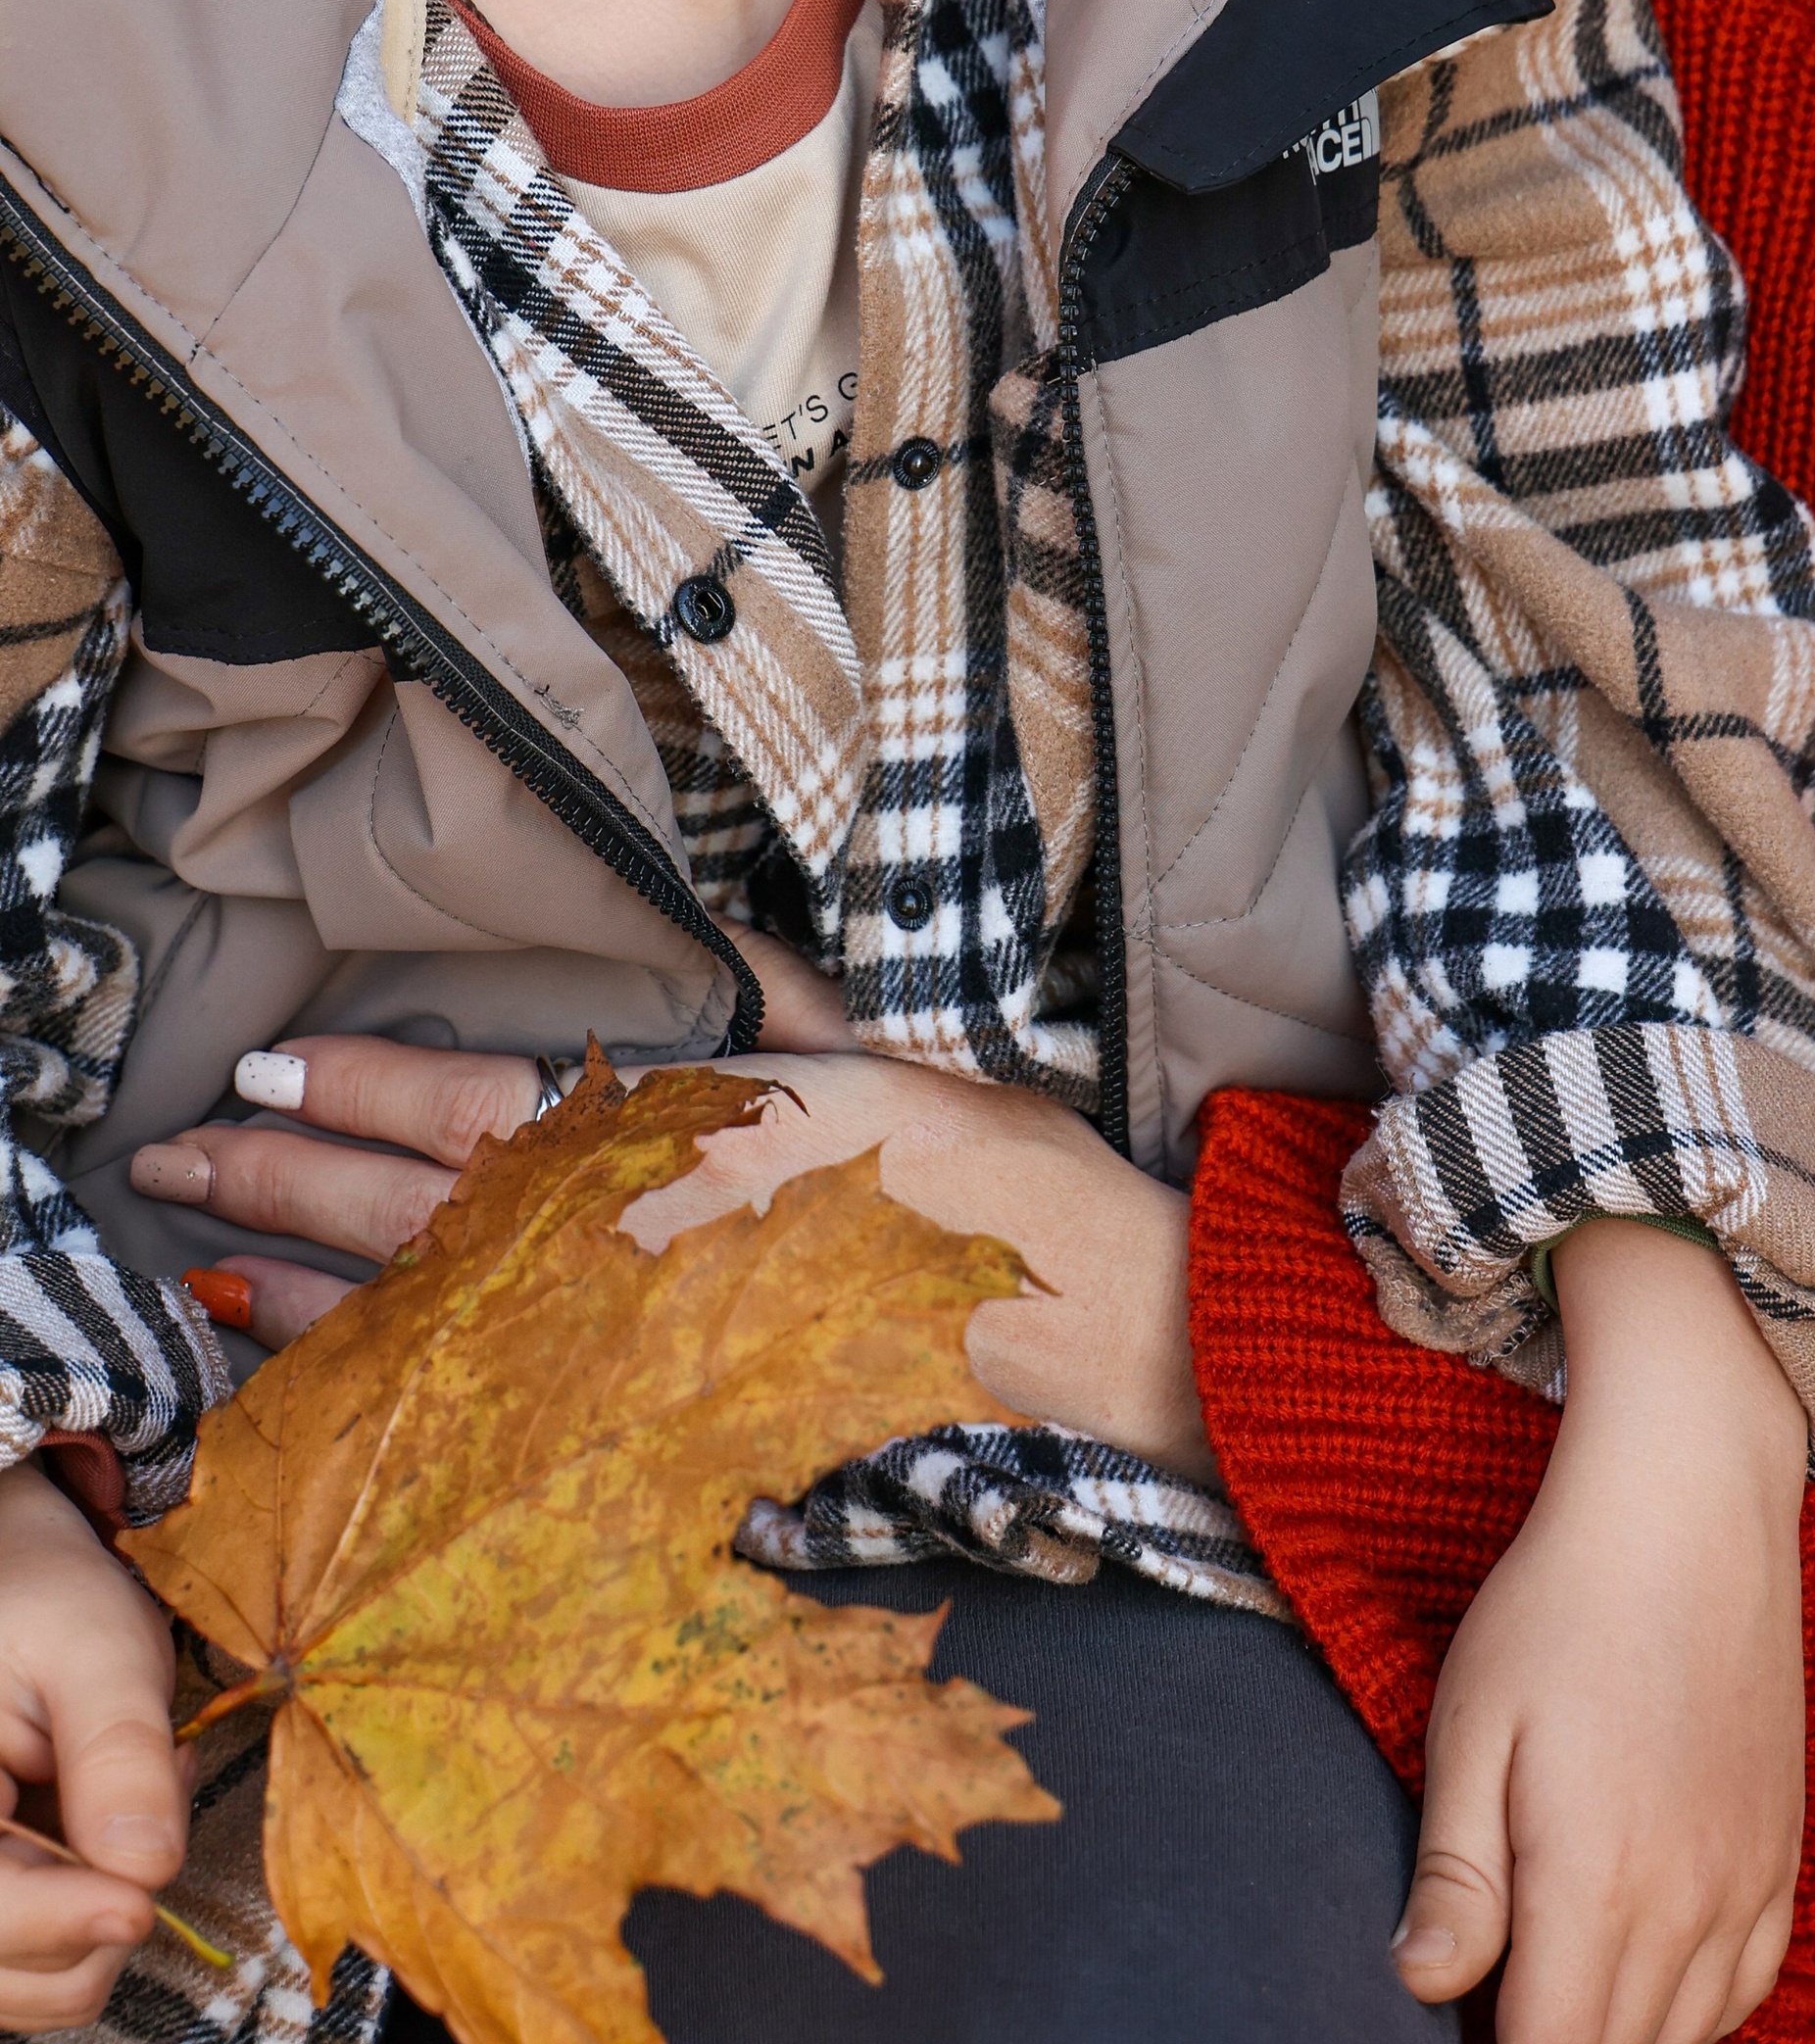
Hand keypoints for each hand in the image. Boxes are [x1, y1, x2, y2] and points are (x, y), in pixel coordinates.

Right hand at [0, 1459, 187, 2030]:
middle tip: (153, 1791)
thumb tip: (147, 1869)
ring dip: (105, 1915)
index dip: (61, 1923)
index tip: (138, 1902)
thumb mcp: (96, 1647)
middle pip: (11, 1968)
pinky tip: (116, 1830)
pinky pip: (43, 1960)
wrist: (19, 1587)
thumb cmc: (45, 1600)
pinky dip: (96, 1915)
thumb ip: (117, 1755)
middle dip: (100, 1908)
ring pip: (34, 1981)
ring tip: (136, 1798)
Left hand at [128, 1019, 1211, 1479]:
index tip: (270, 1063)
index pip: (465, 1100)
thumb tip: (701, 943)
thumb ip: (764, 993)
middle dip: (281, 1172)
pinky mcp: (632, 1436)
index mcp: (658, 1138)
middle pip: (406, 1205)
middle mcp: (614, 1248)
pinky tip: (306, 1369)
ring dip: (300, 1276)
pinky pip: (469, 1411)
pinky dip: (370, 1388)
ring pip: (416, 1311)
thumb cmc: (976, 1176)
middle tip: (180, 1150)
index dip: (356, 1082)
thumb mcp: (870, 1044)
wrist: (1068, 1325)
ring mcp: (614, 1354)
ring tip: (205, 1252)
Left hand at [1393, 1221, 1807, 2042]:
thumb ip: (1455, 1873)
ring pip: (1688, 2039)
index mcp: (1596, 1881)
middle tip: (1492, 1994)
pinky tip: (1642, 1981)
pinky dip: (1694, 2014)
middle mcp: (1688, 1905)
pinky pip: (1747, 1990)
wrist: (1688, 1506)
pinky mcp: (1781, 1855)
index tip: (1456, 2027)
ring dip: (1617, 2036)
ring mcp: (1748, 1883)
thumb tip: (1418, 1987)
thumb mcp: (1472, 1722)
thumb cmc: (1559, 1604)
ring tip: (1553, 1986)